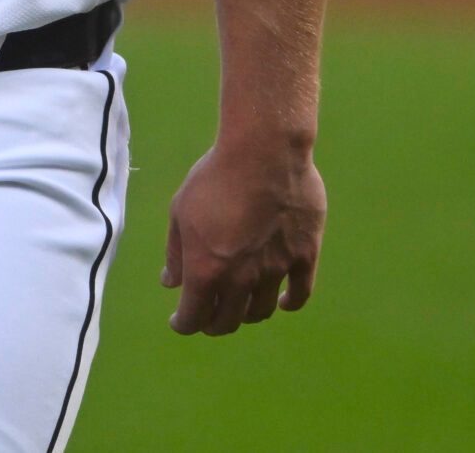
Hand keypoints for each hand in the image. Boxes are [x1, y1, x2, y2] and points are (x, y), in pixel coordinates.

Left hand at [160, 140, 324, 335]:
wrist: (264, 151)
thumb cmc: (215, 176)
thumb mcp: (181, 211)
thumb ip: (176, 252)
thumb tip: (170, 282)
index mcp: (206, 270)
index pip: (193, 317)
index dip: (184, 323)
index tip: (180, 320)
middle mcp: (241, 279)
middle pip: (227, 321)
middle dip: (212, 323)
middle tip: (207, 315)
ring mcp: (275, 270)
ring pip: (260, 312)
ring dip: (246, 314)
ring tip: (240, 305)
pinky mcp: (304, 256)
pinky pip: (299, 294)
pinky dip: (288, 303)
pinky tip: (281, 301)